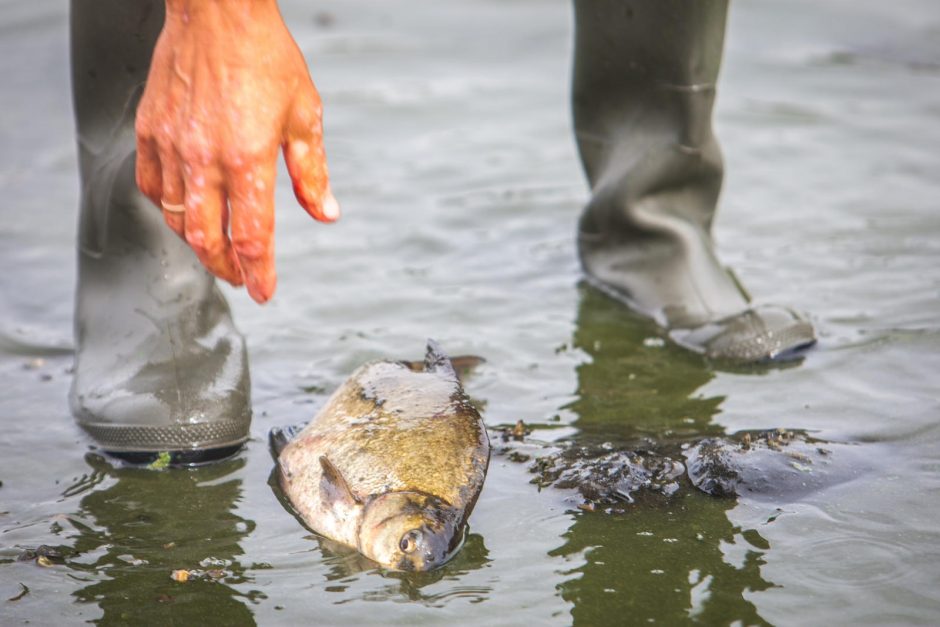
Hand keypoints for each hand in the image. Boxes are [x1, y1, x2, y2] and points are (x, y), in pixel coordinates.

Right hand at [135, 0, 338, 302]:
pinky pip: (152, 187)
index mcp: (248, 159)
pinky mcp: (150, 131)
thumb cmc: (264, 56)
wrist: (217, 12)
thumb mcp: (304, 115)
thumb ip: (312, 172)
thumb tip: (325, 213)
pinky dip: (169, 209)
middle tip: (241, 277)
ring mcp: (172, 146)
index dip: (259, 273)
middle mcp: (205, 159)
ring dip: (198, 244)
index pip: (252, 236)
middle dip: (227, 268)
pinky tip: (185, 210)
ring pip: (177, 219)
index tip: (264, 292)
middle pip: (208, 240)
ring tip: (217, 250)